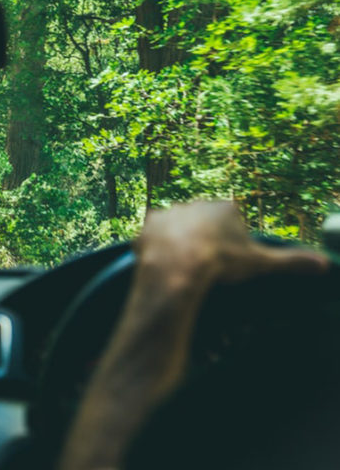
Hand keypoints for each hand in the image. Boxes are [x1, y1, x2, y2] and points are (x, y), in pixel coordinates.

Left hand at [136, 201, 328, 287]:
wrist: (178, 265)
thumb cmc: (222, 261)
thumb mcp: (260, 263)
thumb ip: (291, 261)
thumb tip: (326, 265)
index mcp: (225, 208)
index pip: (230, 222)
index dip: (229, 242)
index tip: (226, 258)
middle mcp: (196, 204)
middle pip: (202, 222)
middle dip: (204, 239)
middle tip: (204, 263)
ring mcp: (171, 212)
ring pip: (177, 227)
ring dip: (178, 241)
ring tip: (183, 264)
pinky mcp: (148, 225)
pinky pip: (152, 235)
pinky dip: (156, 246)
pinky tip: (161, 261)